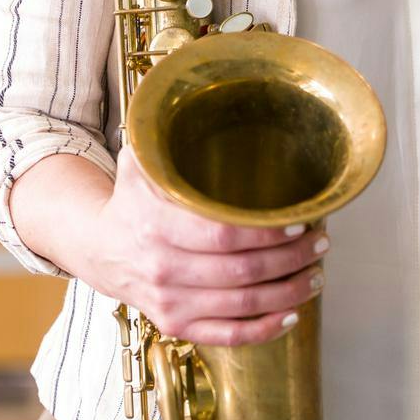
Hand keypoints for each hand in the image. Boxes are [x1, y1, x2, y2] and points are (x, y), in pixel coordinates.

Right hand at [68, 145, 328, 346]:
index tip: (300, 220)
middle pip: (241, 271)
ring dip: (289, 292)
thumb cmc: (132, 198)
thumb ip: (164, 130)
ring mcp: (168, 301)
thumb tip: (187, 82)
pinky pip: (228, 336)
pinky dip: (264, 330)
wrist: (99, 248)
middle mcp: (162, 268)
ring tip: (316, 274)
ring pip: (242, 305)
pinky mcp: (175, 324)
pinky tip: (291, 315)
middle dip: (291, 259)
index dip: (267, 233)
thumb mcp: (140, 158)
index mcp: (155, 225)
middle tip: (321, 243)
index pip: (223, 234)